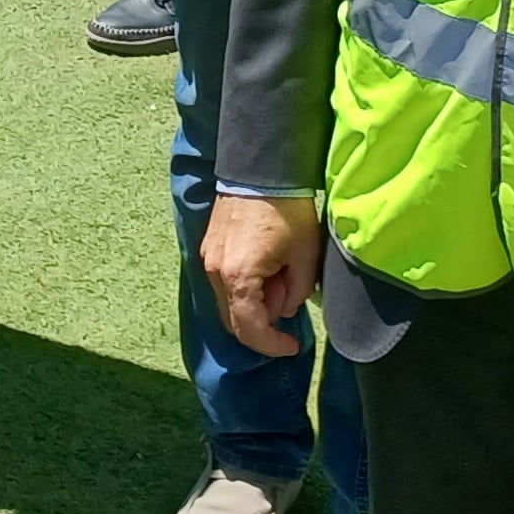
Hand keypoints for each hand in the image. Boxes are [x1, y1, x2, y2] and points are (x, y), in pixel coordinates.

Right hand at [198, 192, 321, 355]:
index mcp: (239, 277)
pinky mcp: (209, 246)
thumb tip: (284, 308)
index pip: (250, 329)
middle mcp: (216, 271)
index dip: (272, 345)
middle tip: (288, 300)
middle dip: (263, 322)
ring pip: (228, 300)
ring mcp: (208, 258)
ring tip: (280, 275)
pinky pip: (224, 281)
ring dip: (253, 302)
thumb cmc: (287, 209)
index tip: (293, 345)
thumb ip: (296, 291)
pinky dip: (244, 286)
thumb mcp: (305, 254)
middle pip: (234, 320)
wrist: (260, 167)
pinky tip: (266, 266)